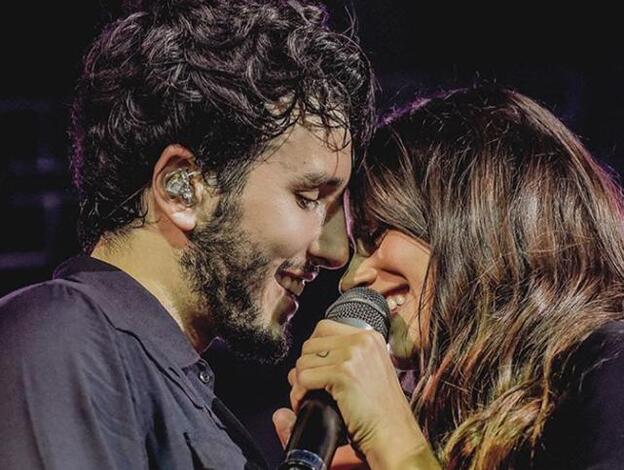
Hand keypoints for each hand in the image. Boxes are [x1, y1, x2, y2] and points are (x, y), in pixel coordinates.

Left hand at [287, 320, 439, 469]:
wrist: (394, 435)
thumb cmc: (382, 412)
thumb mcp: (369, 372)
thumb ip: (343, 359)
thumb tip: (303, 361)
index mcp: (369, 337)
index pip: (324, 328)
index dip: (313, 349)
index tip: (315, 368)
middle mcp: (362, 341)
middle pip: (310, 343)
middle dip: (304, 367)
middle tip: (307, 387)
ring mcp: (353, 356)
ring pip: (303, 361)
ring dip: (299, 382)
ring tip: (307, 397)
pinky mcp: (343, 374)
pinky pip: (304, 378)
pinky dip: (299, 394)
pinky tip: (306, 403)